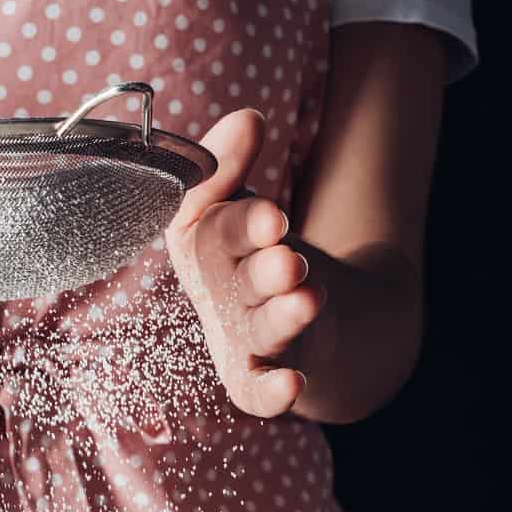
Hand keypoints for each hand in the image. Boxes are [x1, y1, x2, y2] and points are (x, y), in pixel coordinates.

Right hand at [166, 109, 327, 416]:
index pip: (213, 230)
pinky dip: (272, 392)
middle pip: (238, 282)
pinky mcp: (259, 377)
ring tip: (308, 299)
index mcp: (203, 245)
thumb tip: (248, 119)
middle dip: (263, 271)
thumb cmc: (248, 249)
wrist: (290, 307)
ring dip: (282, 317)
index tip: (275, 217)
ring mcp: (241, 337)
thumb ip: (231, 163)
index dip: (243, 226)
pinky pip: (258, 392)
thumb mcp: (234, 202)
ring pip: (260, 330)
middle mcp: (218, 294)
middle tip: (290, 261)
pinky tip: (293, 386)